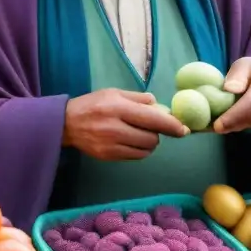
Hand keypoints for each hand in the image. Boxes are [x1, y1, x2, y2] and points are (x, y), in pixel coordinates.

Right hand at [62, 88, 188, 160]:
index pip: (152, 119)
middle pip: (152, 138)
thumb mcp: (114, 93)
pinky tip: (132, 142)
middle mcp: (115, 127)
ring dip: (149, 143)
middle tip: (151, 127)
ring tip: (139, 134)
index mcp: (119, 108)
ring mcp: (111, 145)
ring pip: (145, 150)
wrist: (66, 123)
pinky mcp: (108, 156)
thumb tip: (159, 106)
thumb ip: (138, 98)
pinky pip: (135, 157)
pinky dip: (139, 150)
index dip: (172, 126)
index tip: (184, 130)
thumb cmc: (93, 104)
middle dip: (158, 133)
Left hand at [213, 57, 250, 133]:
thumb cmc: (249, 71)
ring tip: (221, 128)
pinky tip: (230, 125)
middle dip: (234, 124)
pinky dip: (242, 126)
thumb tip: (229, 89)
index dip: (234, 115)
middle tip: (217, 128)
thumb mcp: (241, 66)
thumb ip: (237, 75)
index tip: (217, 124)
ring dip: (237, 127)